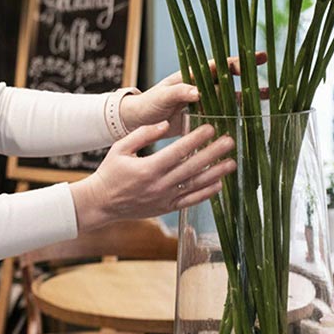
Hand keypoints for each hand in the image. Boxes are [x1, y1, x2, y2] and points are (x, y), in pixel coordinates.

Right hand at [70, 121, 235, 231]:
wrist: (101, 203)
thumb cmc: (110, 172)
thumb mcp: (120, 148)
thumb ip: (143, 134)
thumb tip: (165, 124)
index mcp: (148, 168)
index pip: (178, 151)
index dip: (196, 139)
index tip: (210, 128)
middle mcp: (159, 185)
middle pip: (192, 166)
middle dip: (213, 153)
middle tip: (229, 141)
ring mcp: (164, 198)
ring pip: (196, 184)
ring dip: (216, 173)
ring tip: (232, 162)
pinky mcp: (166, 208)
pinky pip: (190, 200)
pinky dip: (206, 193)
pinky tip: (219, 183)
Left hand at [120, 52, 268, 137]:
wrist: (139, 122)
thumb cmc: (148, 104)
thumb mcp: (161, 96)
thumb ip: (178, 92)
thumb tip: (198, 92)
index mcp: (191, 76)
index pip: (218, 65)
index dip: (236, 62)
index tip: (254, 60)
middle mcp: (201, 87)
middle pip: (229, 79)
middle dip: (248, 76)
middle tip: (268, 77)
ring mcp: (203, 102)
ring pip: (229, 97)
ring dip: (247, 97)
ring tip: (267, 97)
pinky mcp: (202, 118)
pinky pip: (222, 115)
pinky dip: (235, 116)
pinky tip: (249, 120)